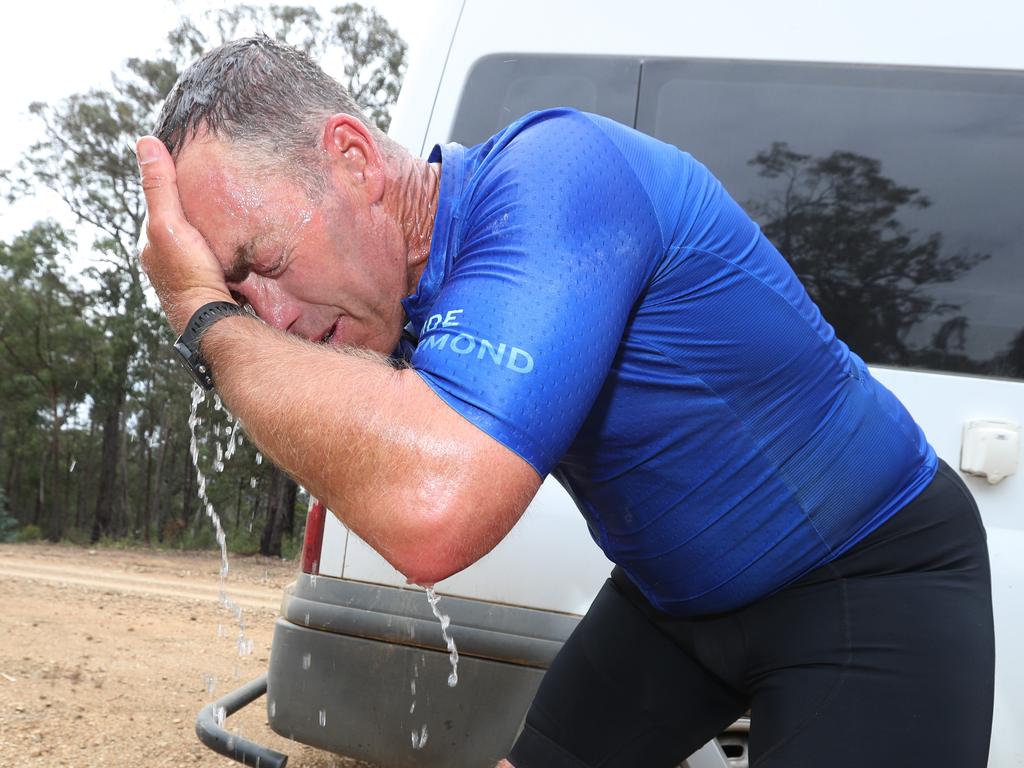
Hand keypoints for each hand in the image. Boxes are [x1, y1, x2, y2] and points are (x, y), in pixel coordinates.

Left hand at [136, 136, 234, 333]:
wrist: (212, 319)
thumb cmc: (189, 273)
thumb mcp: (170, 222)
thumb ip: (160, 186)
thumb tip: (146, 142)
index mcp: (151, 246)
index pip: (159, 208)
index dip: (175, 191)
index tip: (193, 174)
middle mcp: (164, 264)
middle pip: (180, 229)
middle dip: (196, 215)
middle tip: (219, 199)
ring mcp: (187, 279)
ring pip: (198, 247)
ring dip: (212, 236)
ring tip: (232, 222)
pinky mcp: (210, 291)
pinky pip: (216, 264)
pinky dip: (224, 255)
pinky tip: (239, 252)